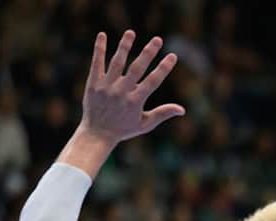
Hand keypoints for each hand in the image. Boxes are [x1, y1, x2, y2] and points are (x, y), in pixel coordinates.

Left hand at [79, 30, 184, 145]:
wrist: (97, 134)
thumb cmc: (124, 129)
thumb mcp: (145, 124)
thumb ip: (162, 113)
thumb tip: (182, 109)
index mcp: (135, 102)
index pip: (153, 81)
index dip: (164, 68)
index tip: (173, 56)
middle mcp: (121, 92)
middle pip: (136, 69)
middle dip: (148, 53)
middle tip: (158, 39)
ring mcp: (106, 87)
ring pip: (116, 63)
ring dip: (125, 46)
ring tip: (131, 32)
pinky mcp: (93, 84)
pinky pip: (97, 63)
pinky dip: (100, 49)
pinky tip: (102, 35)